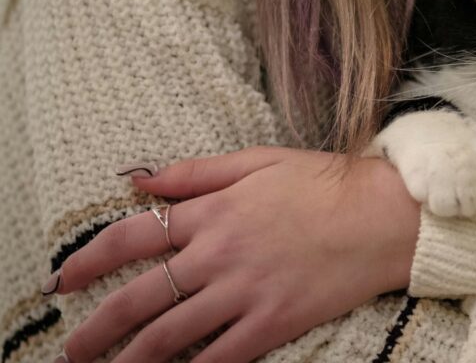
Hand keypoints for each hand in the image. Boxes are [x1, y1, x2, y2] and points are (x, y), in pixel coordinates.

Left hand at [50, 147, 419, 362]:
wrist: (383, 215)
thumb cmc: (325, 183)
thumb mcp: (259, 160)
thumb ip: (197, 172)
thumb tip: (141, 178)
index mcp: (212, 211)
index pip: (131, 238)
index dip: (87, 261)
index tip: (63, 280)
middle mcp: (218, 254)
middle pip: (138, 298)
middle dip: (97, 328)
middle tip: (76, 349)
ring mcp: (244, 292)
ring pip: (169, 335)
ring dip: (130, 360)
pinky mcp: (274, 322)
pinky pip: (219, 358)